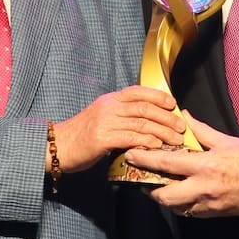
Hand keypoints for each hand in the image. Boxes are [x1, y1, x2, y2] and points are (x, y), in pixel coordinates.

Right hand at [52, 86, 187, 172]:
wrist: (57, 146)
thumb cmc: (81, 135)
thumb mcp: (101, 117)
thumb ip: (121, 116)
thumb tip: (148, 121)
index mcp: (110, 99)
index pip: (138, 92)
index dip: (157, 96)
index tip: (173, 104)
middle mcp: (109, 107)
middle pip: (144, 108)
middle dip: (166, 117)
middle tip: (181, 126)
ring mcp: (105, 121)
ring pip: (141, 123)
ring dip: (162, 131)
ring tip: (176, 139)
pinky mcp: (102, 138)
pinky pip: (131, 138)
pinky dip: (147, 142)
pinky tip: (157, 146)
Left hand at [123, 114, 238, 217]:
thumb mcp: (226, 140)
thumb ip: (200, 131)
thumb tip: (183, 118)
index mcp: (205, 166)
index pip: (166, 163)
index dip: (145, 159)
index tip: (130, 154)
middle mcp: (204, 188)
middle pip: (165, 195)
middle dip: (149, 189)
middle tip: (142, 178)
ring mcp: (210, 205)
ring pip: (176, 207)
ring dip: (165, 198)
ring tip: (159, 186)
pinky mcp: (216, 214)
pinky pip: (192, 213)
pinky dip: (183, 204)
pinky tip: (182, 194)